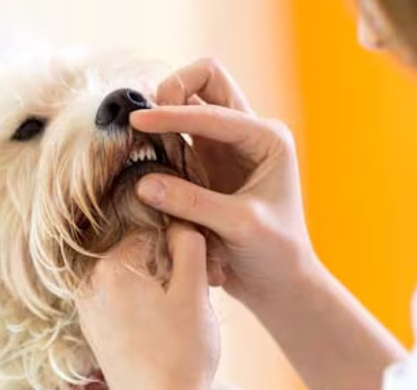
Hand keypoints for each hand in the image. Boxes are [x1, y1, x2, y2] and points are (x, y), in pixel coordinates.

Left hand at [75, 222, 229, 389]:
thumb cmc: (182, 354)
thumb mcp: (194, 292)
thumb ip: (188, 246)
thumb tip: (178, 222)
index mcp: (110, 267)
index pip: (152, 232)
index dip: (182, 248)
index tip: (203, 272)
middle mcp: (89, 286)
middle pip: (138, 256)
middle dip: (169, 268)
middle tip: (199, 294)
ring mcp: (88, 312)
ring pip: (131, 281)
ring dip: (158, 289)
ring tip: (184, 317)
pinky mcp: (94, 335)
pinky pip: (121, 304)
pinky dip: (144, 309)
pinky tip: (165, 332)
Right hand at [135, 58, 318, 312]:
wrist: (280, 282)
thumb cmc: (274, 254)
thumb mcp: (238, 226)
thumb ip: (193, 202)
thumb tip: (143, 183)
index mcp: (267, 138)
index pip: (213, 110)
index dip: (173, 114)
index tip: (138, 121)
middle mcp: (248, 133)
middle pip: (206, 79)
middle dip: (173, 89)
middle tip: (144, 120)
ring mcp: (225, 145)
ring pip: (189, 101)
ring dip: (163, 112)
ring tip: (137, 135)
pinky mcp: (206, 163)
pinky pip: (177, 134)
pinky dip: (158, 136)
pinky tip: (142, 153)